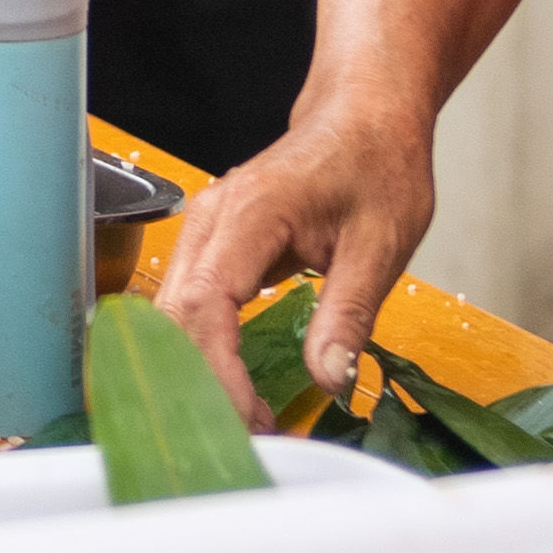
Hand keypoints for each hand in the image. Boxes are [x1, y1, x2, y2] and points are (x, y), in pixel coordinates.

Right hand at [151, 88, 441, 423]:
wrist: (365, 111)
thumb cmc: (377, 162)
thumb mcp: (381, 242)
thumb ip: (348, 314)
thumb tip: (329, 382)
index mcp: (250, 214)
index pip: (205, 308)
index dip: (219, 375)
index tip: (257, 423)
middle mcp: (211, 221)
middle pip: (173, 319)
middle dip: (203, 386)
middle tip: (253, 441)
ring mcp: (204, 231)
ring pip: (171, 317)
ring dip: (199, 374)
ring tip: (248, 423)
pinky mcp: (212, 246)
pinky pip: (188, 308)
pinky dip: (203, 354)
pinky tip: (234, 389)